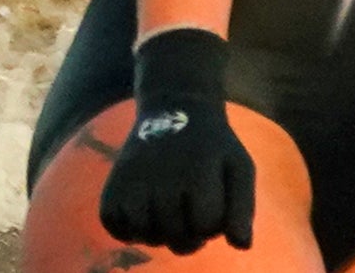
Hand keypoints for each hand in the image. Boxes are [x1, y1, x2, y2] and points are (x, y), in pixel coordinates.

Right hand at [96, 29, 254, 255]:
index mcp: (196, 171)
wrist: (173, 108)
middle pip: (177, 237)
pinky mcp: (111, 187)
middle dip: (191, 233)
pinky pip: (117, 228)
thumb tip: (241, 246)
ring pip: (147, 237)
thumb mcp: (239, 166)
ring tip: (170, 212)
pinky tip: (145, 212)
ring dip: (161, 233)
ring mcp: (132, 182)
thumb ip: (243, 207)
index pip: (206, 225)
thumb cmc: (212, 146)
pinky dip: (130, 229)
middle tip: (192, 210)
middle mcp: (161, 177)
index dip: (214, 223)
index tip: (211, 199)